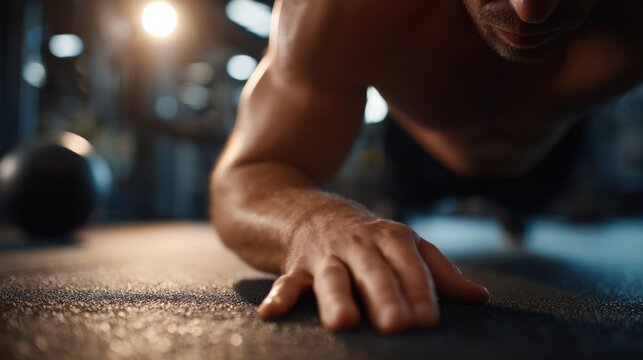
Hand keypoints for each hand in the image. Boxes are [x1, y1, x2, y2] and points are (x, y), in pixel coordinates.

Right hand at [257, 217, 488, 332]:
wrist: (309, 211)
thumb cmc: (367, 237)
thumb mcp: (404, 245)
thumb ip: (439, 271)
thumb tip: (480, 298)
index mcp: (391, 238)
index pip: (410, 266)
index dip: (420, 292)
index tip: (428, 320)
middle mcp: (359, 245)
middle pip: (374, 272)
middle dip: (385, 296)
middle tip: (396, 325)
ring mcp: (326, 255)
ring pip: (332, 278)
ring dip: (337, 298)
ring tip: (343, 322)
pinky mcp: (297, 266)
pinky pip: (287, 282)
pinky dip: (279, 296)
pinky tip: (271, 314)